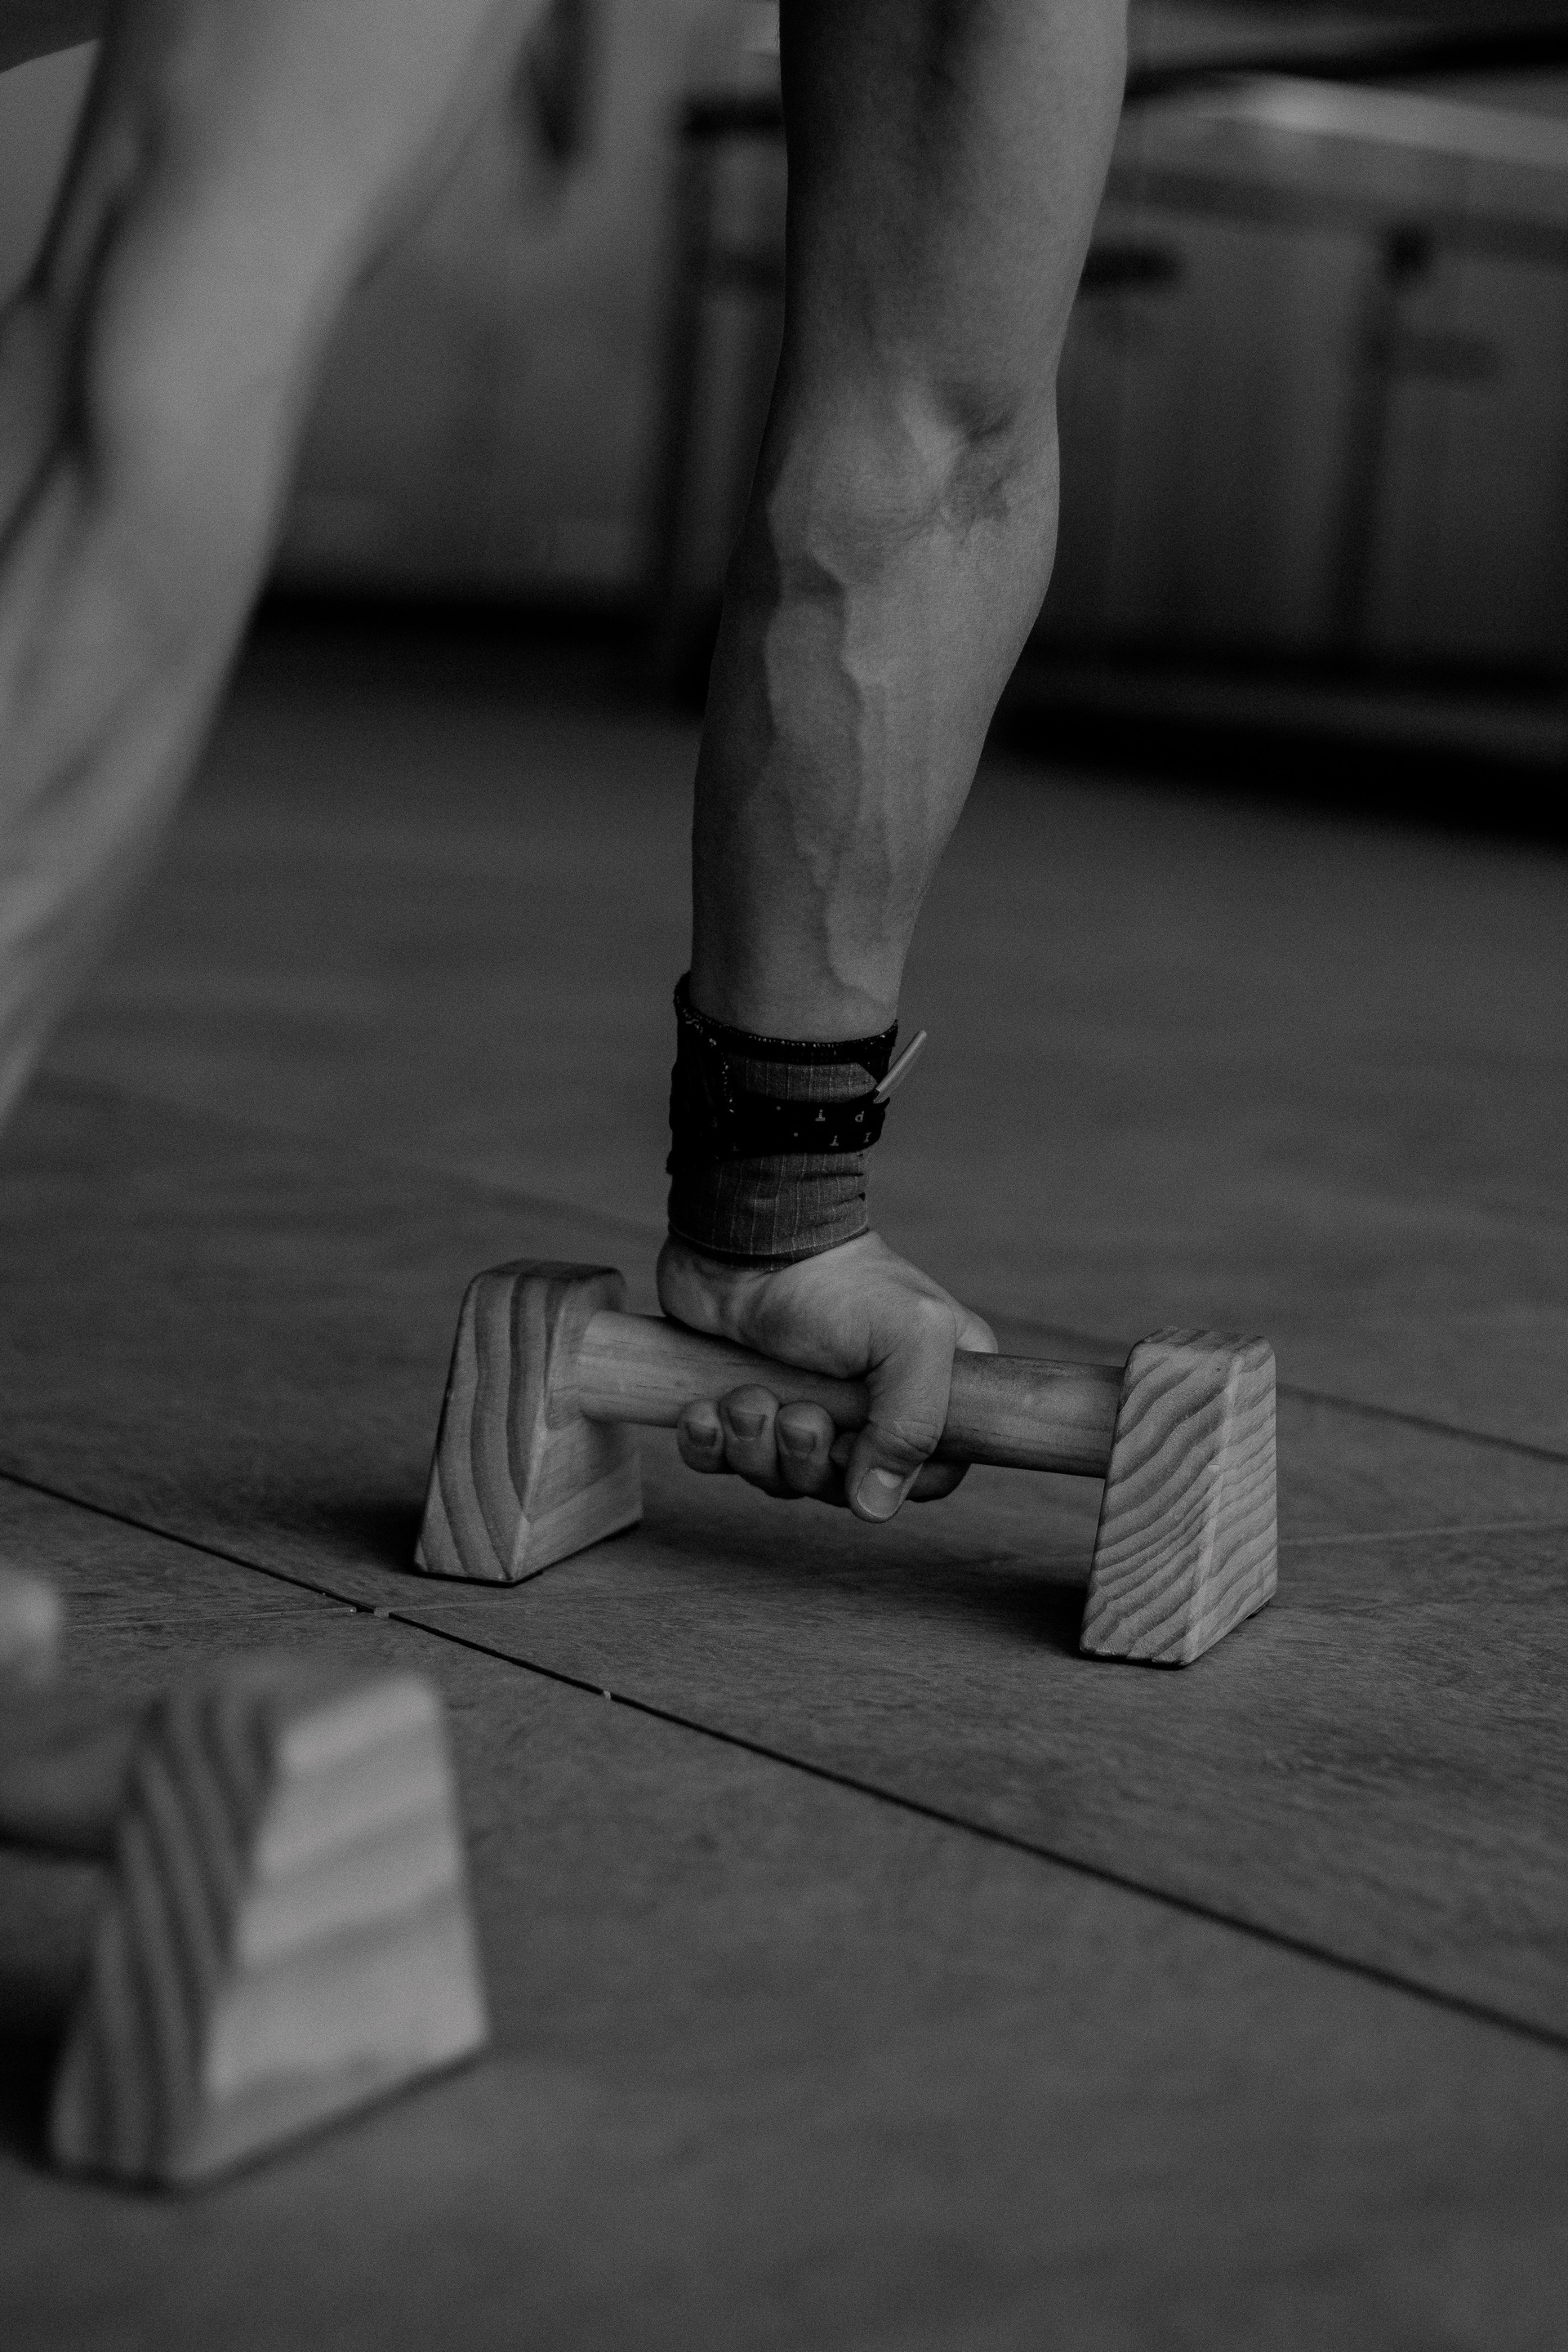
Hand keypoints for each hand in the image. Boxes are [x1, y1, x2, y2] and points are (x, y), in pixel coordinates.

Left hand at [656, 1231, 996, 1522]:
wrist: (742, 1237)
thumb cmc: (834, 1280)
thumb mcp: (909, 1338)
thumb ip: (913, 1426)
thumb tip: (875, 1506)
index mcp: (932, 1386)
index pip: (930, 1477)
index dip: (887, 1479)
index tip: (853, 1444)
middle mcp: (872, 1404)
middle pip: (847, 1488)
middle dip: (807, 1460)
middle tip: (795, 1413)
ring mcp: (804, 1406)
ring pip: (782, 1480)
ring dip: (755, 1445)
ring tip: (747, 1396)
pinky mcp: (743, 1404)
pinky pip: (722, 1461)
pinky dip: (709, 1442)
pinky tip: (705, 1408)